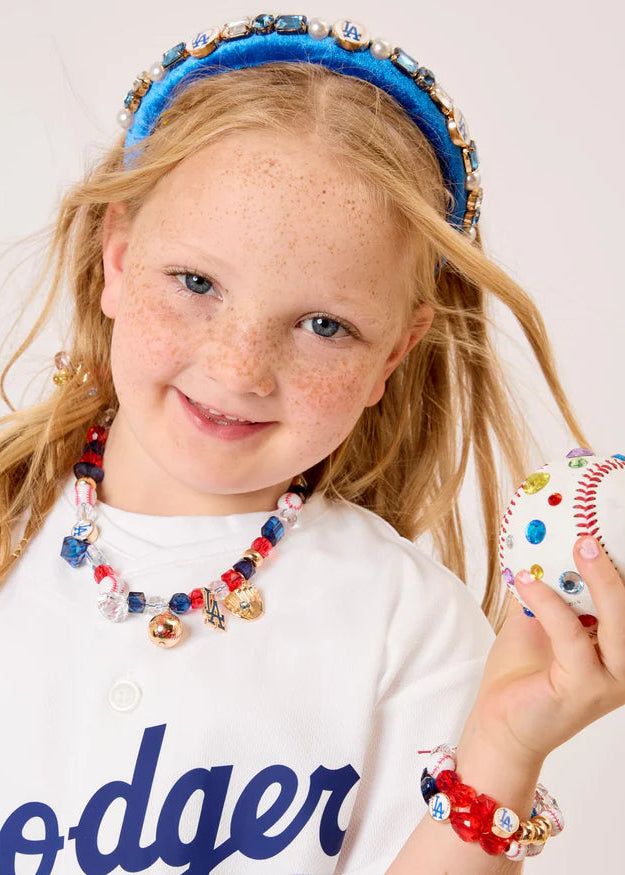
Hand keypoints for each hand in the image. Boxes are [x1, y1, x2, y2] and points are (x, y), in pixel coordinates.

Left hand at [466, 536, 624, 763]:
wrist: (499, 726)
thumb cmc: (521, 676)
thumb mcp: (535, 622)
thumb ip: (547, 591)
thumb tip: (539, 544)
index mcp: (617, 648)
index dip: (621, 570)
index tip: (607, 530)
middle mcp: (623, 667)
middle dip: (617, 570)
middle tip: (592, 535)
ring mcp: (608, 682)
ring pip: (619, 626)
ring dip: (600, 582)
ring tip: (579, 546)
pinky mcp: (583, 690)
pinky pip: (571, 637)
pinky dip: (549, 605)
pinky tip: (527, 582)